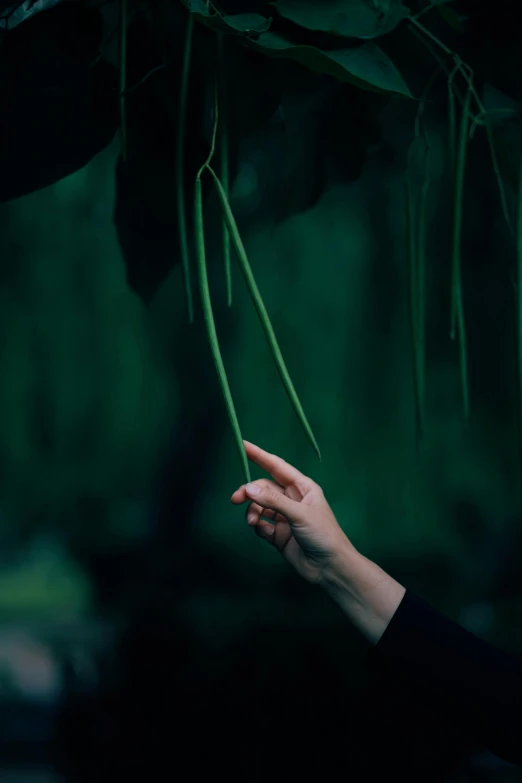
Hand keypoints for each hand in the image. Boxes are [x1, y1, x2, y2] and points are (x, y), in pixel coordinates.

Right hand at [230, 440, 356, 584]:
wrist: (329, 568)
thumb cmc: (323, 535)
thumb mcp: (299, 514)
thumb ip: (273, 501)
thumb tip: (249, 488)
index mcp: (302, 488)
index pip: (277, 466)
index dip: (259, 455)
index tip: (243, 445)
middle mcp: (292, 500)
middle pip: (263, 488)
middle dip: (249, 492)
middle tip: (235, 499)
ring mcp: (284, 517)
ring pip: (259, 506)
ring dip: (252, 511)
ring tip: (252, 522)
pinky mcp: (278, 534)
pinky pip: (261, 524)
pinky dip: (257, 526)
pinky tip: (261, 531)